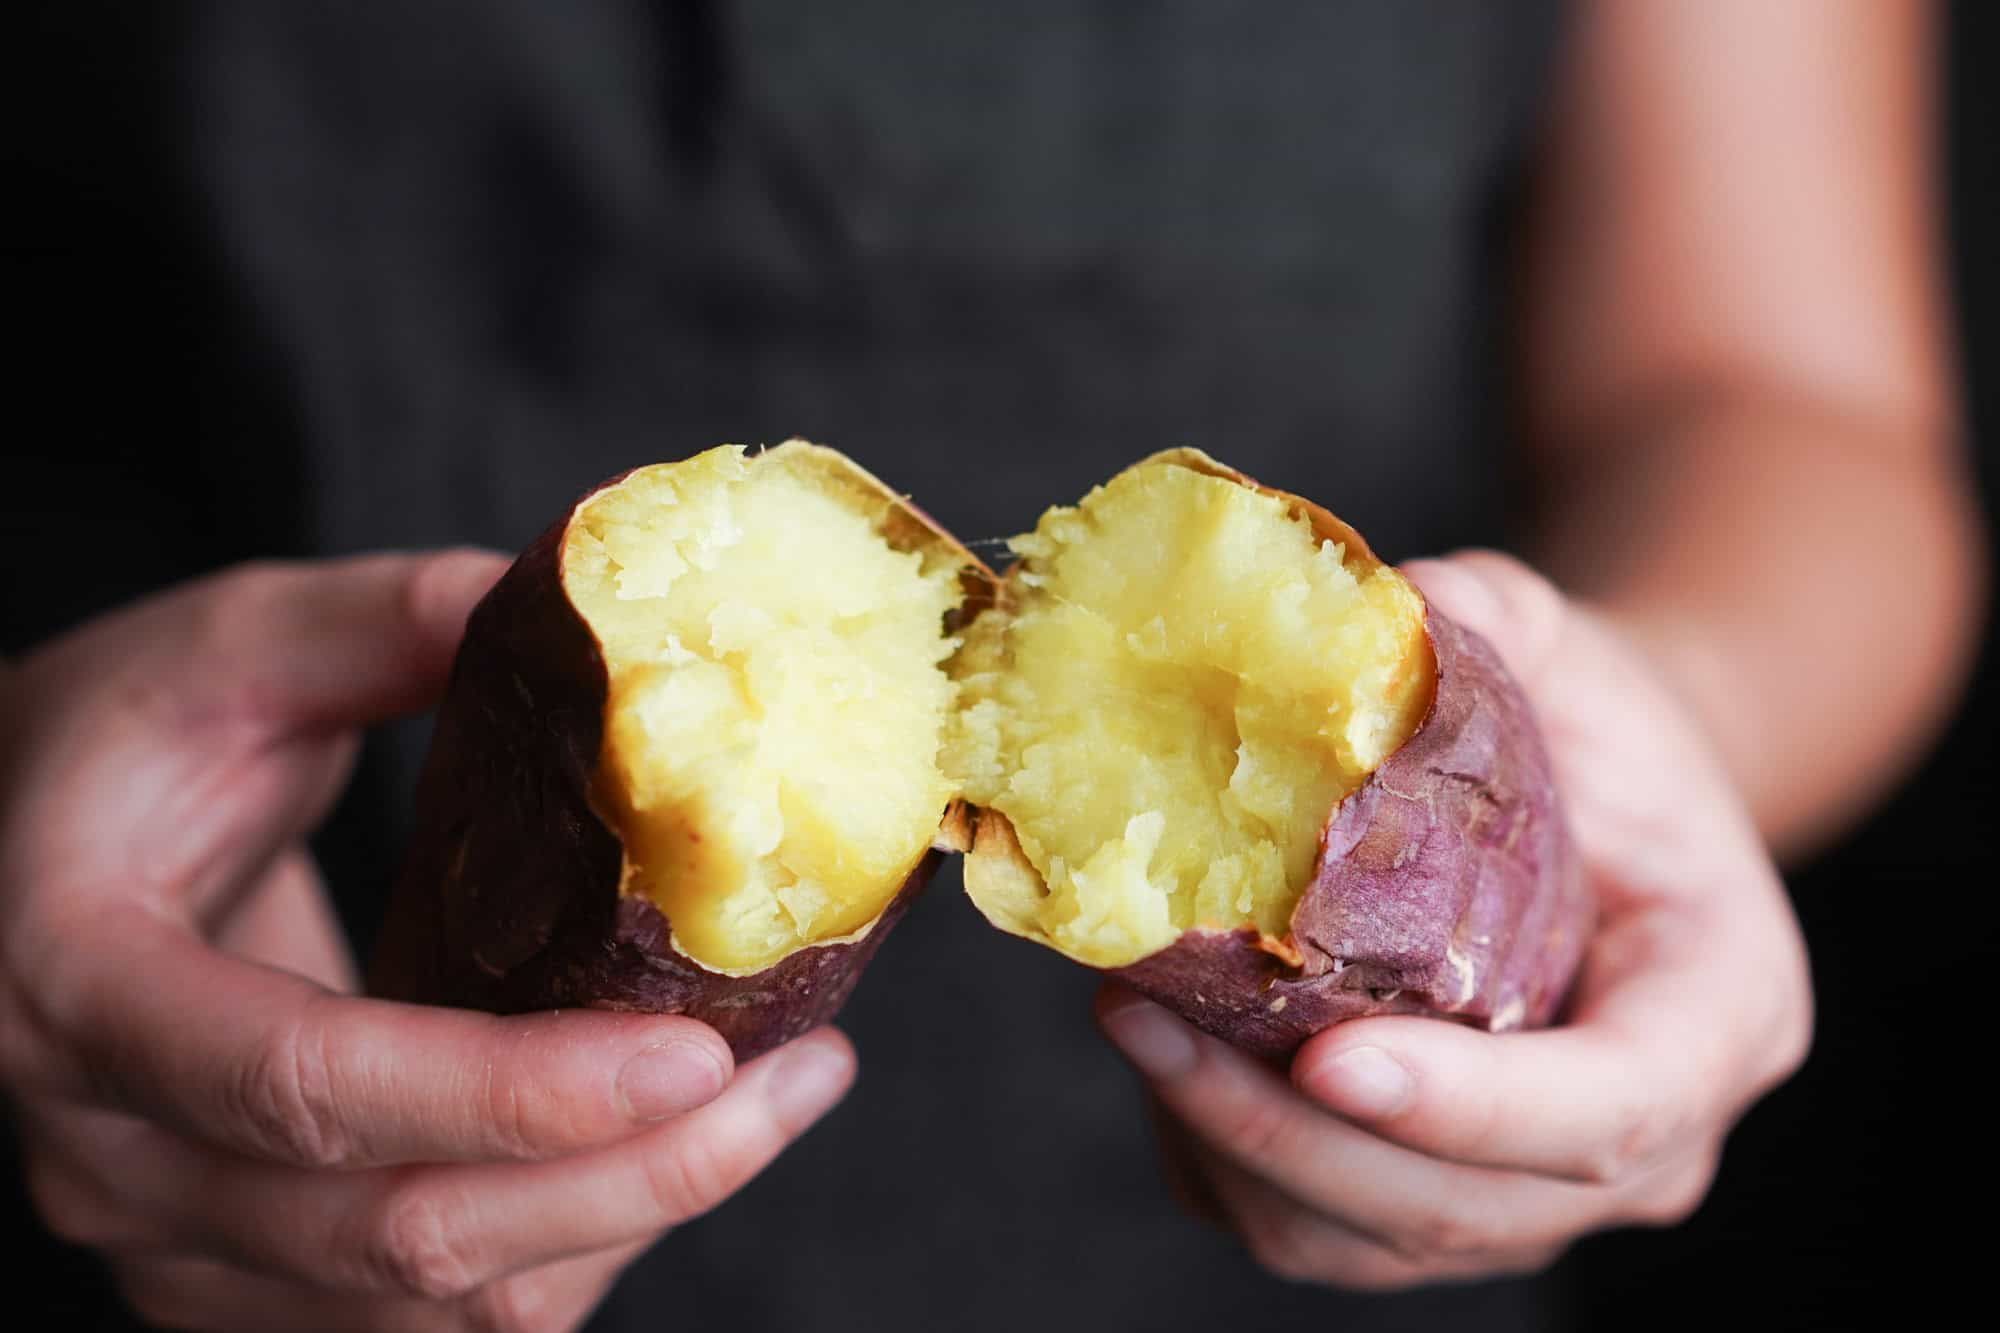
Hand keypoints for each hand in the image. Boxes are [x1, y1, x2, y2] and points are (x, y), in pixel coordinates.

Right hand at [0, 554, 856, 1330]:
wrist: (8, 854)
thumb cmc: (111, 744)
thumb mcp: (226, 648)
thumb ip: (390, 622)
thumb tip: (606, 616)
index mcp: (81, 984)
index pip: (305, 1084)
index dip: (508, 1091)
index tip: (698, 1051)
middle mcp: (113, 1153)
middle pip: (396, 1233)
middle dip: (629, 1177)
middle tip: (802, 1081)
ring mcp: (171, 1238)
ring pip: (431, 1304)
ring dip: (625, 1219)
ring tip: (775, 1100)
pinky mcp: (234, 1275)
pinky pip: (430, 1320)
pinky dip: (566, 1252)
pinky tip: (661, 1153)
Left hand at [1096, 551, 1812, 1288]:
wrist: (1603, 809)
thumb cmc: (1599, 732)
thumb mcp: (1574, 653)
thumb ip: (1496, 619)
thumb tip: (1381, 602)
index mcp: (1717, 1014)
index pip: (1609, 1110)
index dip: (1470, 1106)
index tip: (1328, 1058)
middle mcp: (1644, 1142)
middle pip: (1462, 1206)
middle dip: (1287, 1131)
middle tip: (1143, 1018)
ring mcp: (1533, 1192)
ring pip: (1370, 1240)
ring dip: (1230, 1148)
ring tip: (1128, 1021)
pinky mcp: (1433, 1201)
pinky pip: (1313, 1229)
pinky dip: (1219, 1162)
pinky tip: (1159, 1054)